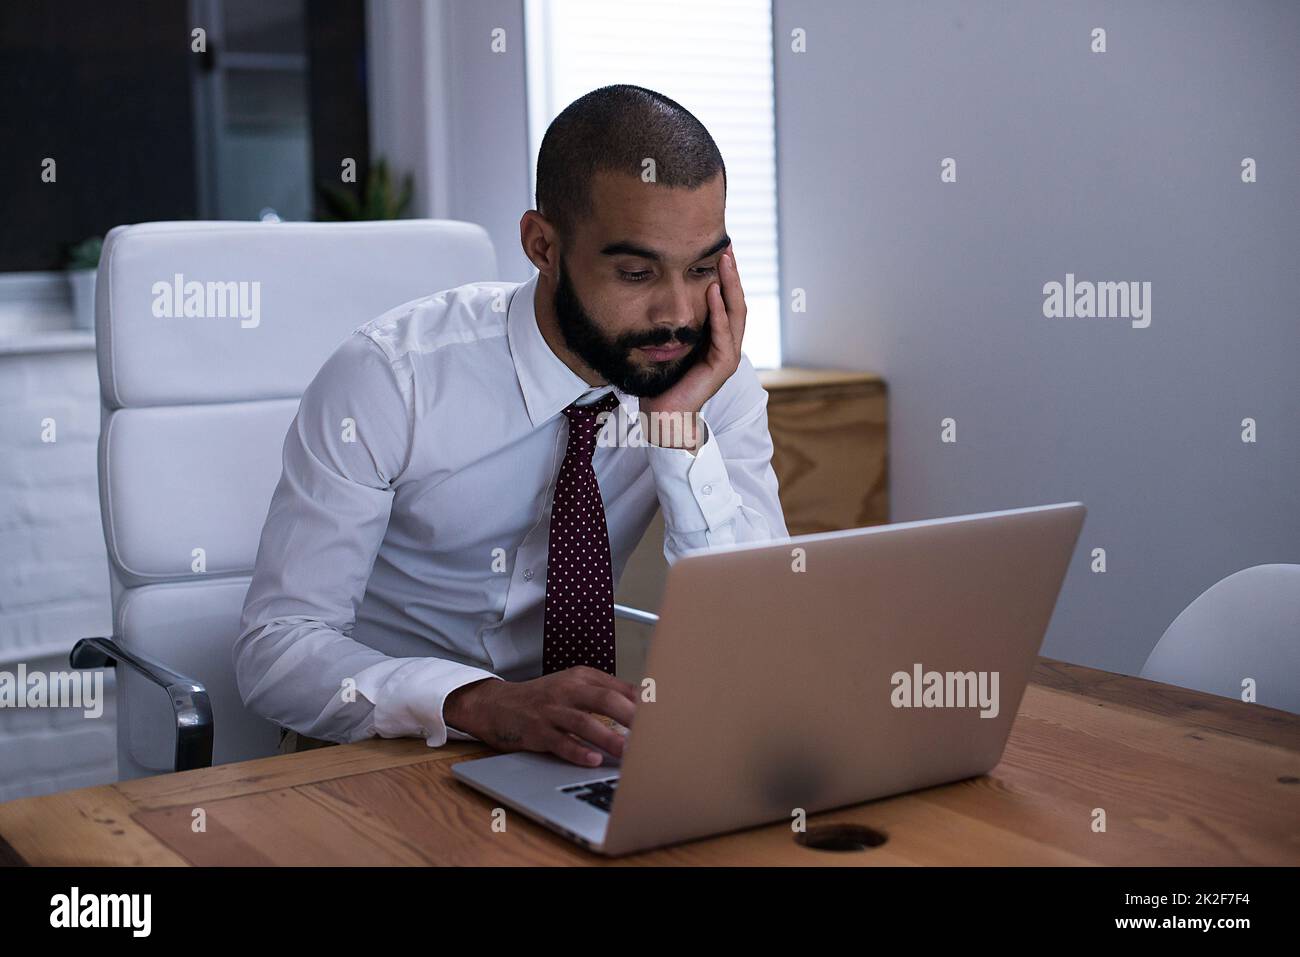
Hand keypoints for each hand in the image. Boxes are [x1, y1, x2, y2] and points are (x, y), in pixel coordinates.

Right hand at [444, 667, 636, 766]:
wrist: (495, 705)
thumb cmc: (541, 700)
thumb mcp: (572, 687)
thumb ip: (603, 692)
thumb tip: (641, 704)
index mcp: (581, 677)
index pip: (618, 687)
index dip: (642, 703)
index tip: (663, 716)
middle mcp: (567, 690)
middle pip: (605, 700)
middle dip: (631, 717)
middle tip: (652, 734)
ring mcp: (551, 711)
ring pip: (584, 722)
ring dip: (609, 739)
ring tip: (628, 753)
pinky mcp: (536, 731)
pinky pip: (560, 742)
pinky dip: (577, 751)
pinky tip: (592, 760)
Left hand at [638, 246, 746, 448]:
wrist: (664, 414)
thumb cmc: (664, 381)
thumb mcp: (669, 345)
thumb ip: (673, 325)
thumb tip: (658, 297)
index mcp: (717, 338)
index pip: (726, 300)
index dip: (725, 275)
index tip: (719, 249)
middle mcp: (727, 344)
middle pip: (736, 301)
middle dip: (732, 273)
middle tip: (726, 245)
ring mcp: (728, 354)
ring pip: (735, 313)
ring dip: (730, 284)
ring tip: (724, 260)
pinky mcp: (722, 365)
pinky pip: (723, 333)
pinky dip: (718, 311)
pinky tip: (713, 291)